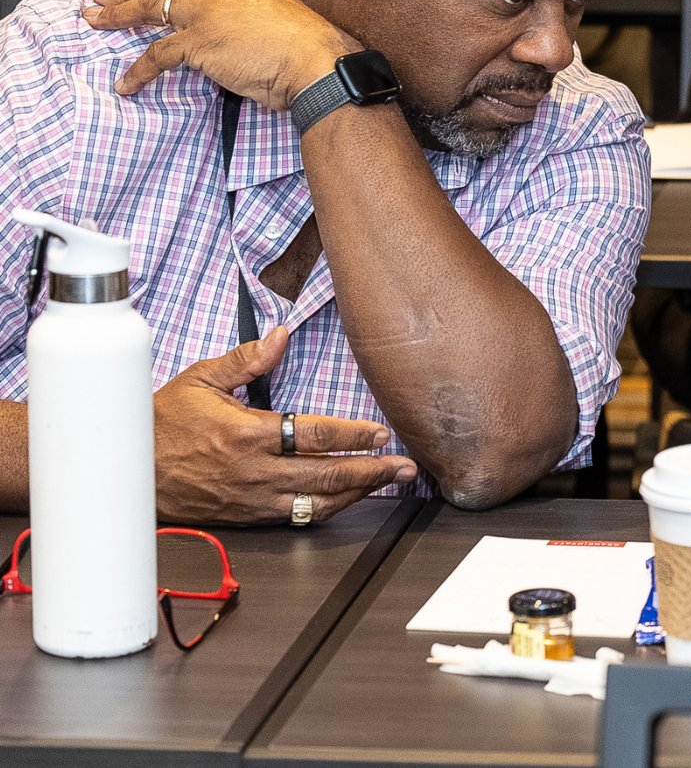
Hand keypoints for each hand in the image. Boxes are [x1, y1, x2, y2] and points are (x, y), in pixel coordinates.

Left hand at [83, 0, 352, 109]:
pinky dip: (137, 71)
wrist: (316, 61)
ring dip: (118, 14)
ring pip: (151, 8)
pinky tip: (125, 84)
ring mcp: (206, 14)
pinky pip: (156, 55)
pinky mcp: (198, 42)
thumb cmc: (309, 48)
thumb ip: (256, 19)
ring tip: (94, 20)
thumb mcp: (281, 19)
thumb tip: (245, 35)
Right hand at [154, 328, 417, 524]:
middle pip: (327, 476)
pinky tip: (348, 500)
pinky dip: (326, 510)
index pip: (316, 436)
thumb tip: (281, 334)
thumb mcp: (201, 379)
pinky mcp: (245, 517)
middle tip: (405, 468)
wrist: (123, 473)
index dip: (355, 436)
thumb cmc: (161, 422)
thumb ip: (246, 359)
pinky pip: (295, 517)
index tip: (382, 434)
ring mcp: (250, 499)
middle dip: (373, 472)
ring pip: (316, 503)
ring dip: (357, 494)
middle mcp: (253, 472)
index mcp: (247, 435)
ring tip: (388, 485)